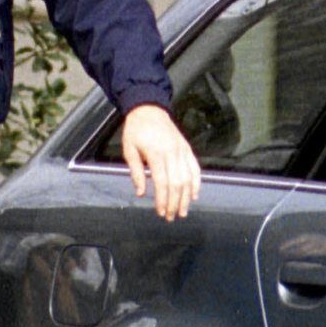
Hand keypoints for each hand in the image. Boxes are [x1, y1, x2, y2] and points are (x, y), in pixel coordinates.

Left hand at [121, 104, 200, 220]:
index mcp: (156, 153)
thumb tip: (141, 193)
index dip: (162, 199)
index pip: (162, 182)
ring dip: (186, 198)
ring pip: (188, 178)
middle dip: (174, 203)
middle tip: (170, 217)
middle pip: (177, 183)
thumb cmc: (136, 130)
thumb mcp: (129, 149)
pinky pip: (195, 168)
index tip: (160, 212)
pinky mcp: (187, 148)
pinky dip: (196, 183)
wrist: (149, 110)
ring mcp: (182, 150)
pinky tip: (194, 195)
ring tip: (182, 211)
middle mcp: (172, 152)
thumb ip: (136, 172)